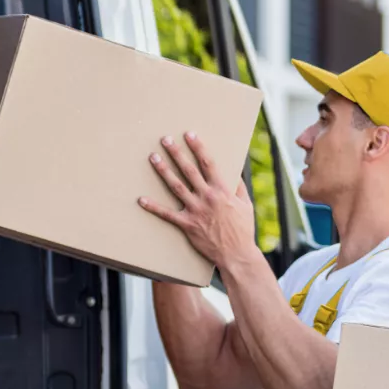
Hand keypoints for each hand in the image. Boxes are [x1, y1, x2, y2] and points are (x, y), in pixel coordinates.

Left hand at [139, 133, 254, 267]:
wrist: (236, 254)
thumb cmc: (243, 230)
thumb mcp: (246, 205)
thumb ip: (238, 188)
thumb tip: (234, 173)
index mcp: (222, 191)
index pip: (208, 163)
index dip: (198, 147)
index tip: (189, 134)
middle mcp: (207, 197)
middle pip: (188, 170)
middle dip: (176, 153)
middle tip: (165, 139)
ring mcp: (196, 210)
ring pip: (176, 186)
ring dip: (163, 171)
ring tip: (153, 158)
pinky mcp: (187, 225)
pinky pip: (167, 214)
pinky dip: (153, 207)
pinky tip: (141, 199)